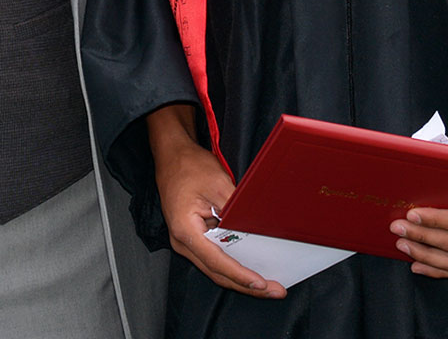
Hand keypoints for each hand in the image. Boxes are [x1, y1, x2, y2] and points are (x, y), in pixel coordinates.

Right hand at [147, 106, 284, 299]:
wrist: (172, 157)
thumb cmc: (188, 167)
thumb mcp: (217, 183)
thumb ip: (235, 209)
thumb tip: (255, 226)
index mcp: (185, 231)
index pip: (216, 261)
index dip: (240, 275)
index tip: (260, 283)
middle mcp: (184, 242)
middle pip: (217, 272)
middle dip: (247, 285)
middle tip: (275, 291)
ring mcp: (188, 242)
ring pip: (217, 269)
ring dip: (242, 279)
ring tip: (268, 285)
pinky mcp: (194, 238)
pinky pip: (216, 258)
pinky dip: (234, 266)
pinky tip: (252, 268)